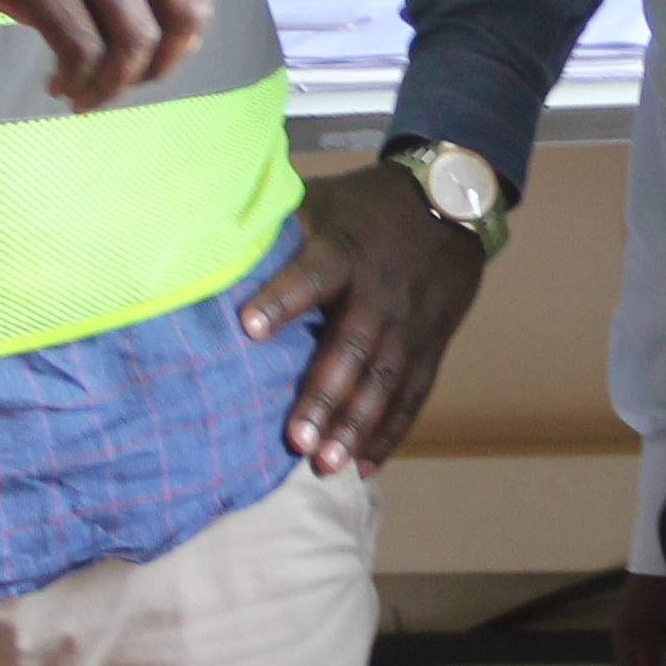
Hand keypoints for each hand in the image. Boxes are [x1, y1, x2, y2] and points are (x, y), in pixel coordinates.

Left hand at [239, 161, 487, 474]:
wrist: (451, 202)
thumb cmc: (367, 205)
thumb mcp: (324, 199)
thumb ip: (279, 224)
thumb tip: (214, 238)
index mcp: (344, 251)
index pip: (312, 275)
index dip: (282, 299)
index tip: (248, 328)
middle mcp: (379, 293)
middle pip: (352, 348)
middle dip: (324, 397)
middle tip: (295, 440)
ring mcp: (409, 325)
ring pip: (383, 381)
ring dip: (355, 426)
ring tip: (325, 465)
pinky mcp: (431, 345)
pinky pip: (412, 395)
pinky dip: (390, 432)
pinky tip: (364, 466)